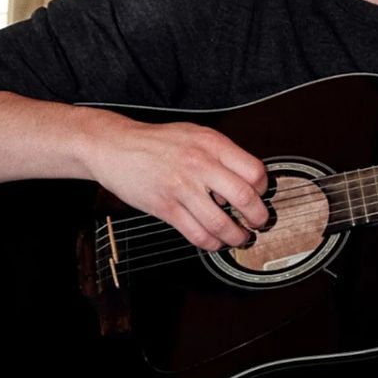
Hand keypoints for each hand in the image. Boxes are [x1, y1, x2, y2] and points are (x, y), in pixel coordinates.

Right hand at [80, 109, 267, 250]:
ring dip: (236, 236)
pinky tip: (215, 242)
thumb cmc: (157, 141)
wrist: (115, 146)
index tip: (260, 195)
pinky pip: (196, 234)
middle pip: (243, 197)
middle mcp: (199, 164)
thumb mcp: (195, 134)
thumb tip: (245, 179)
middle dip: (258, 216)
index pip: (253, 170)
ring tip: (240, 237)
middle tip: (259, 223)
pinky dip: (211, 243)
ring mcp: (182, 188)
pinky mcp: (165, 208)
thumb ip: (221, 153)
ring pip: (220, 222)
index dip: (263, 187)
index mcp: (212, 143)